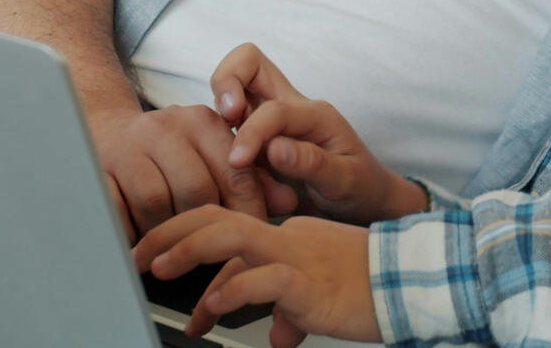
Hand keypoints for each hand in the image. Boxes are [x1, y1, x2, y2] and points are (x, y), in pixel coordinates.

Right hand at [86, 98, 282, 239]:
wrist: (108, 132)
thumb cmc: (172, 151)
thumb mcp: (215, 153)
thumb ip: (254, 177)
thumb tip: (289, 200)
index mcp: (202, 122)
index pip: (235, 170)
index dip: (247, 208)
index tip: (251, 235)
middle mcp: (166, 127)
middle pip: (196, 190)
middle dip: (204, 225)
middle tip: (209, 247)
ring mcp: (128, 147)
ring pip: (156, 204)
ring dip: (166, 232)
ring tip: (172, 243)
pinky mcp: (97, 168)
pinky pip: (118, 211)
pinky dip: (130, 231)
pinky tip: (140, 238)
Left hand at [136, 207, 379, 346]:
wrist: (412, 284)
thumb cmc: (371, 290)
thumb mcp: (319, 298)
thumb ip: (291, 309)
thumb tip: (275, 333)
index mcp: (288, 236)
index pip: (226, 230)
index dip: (186, 245)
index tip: (159, 267)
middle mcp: (286, 237)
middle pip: (216, 217)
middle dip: (170, 233)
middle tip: (138, 256)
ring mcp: (296, 254)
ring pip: (230, 234)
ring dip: (186, 249)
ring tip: (157, 268)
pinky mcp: (307, 281)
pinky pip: (261, 280)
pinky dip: (231, 291)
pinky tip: (213, 307)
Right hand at [211, 44, 426, 223]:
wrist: (363, 201)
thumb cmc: (359, 187)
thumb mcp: (346, 181)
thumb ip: (312, 164)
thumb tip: (275, 149)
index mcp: (314, 114)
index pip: (273, 109)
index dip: (251, 132)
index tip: (238, 162)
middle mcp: (290, 107)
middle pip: (248, 62)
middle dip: (226, 80)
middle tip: (224, 118)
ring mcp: (270, 120)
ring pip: (233, 88)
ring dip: (217, 112)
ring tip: (220, 151)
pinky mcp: (256, 138)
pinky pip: (226, 124)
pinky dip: (217, 139)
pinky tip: (227, 173)